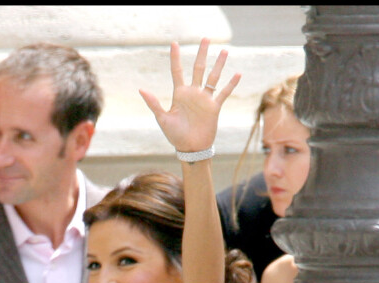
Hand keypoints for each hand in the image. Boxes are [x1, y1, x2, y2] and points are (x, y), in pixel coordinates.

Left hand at [139, 38, 240, 152]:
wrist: (190, 149)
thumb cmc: (175, 135)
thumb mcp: (163, 119)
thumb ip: (154, 104)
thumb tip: (141, 89)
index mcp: (179, 94)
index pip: (177, 72)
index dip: (175, 58)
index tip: (174, 43)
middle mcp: (193, 93)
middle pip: (198, 69)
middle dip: (201, 54)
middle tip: (205, 38)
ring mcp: (204, 99)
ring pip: (212, 77)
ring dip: (218, 65)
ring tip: (224, 50)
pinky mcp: (214, 107)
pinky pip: (224, 93)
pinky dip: (231, 84)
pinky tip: (238, 73)